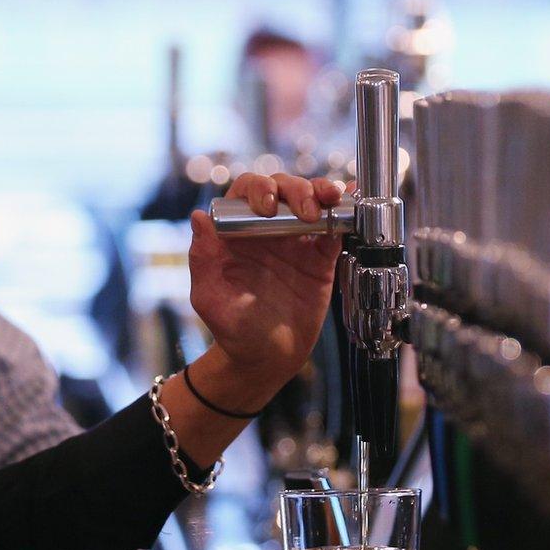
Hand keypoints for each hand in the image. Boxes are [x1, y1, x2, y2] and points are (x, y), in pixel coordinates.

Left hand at [188, 173, 343, 398]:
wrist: (267, 359)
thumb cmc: (232, 331)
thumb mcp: (210, 299)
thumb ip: (203, 260)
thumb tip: (199, 217)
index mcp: (236, 235)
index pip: (245, 194)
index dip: (258, 189)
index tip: (268, 206)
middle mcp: (266, 232)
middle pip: (282, 190)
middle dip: (296, 190)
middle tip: (305, 212)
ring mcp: (294, 243)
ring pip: (309, 201)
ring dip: (320, 193)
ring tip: (330, 201)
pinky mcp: (319, 259)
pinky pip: (333, 230)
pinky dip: (344, 214)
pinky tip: (351, 204)